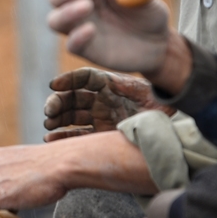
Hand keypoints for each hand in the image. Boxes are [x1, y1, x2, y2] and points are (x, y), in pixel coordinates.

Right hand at [44, 68, 163, 140]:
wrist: (168, 125)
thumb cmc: (158, 104)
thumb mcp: (146, 92)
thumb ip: (129, 87)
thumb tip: (112, 85)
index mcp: (108, 84)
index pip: (84, 78)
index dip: (68, 80)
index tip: (54, 85)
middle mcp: (99, 100)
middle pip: (72, 98)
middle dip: (58, 102)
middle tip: (49, 112)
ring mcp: (98, 117)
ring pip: (71, 116)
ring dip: (57, 119)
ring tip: (48, 124)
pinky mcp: (100, 134)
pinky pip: (78, 135)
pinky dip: (63, 137)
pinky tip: (50, 139)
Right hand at [47, 0, 172, 75]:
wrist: (158, 44)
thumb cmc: (149, 16)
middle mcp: (83, 6)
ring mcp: (81, 28)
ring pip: (55, 20)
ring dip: (66, 12)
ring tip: (86, 6)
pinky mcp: (87, 49)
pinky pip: (71, 45)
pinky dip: (77, 37)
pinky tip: (91, 30)